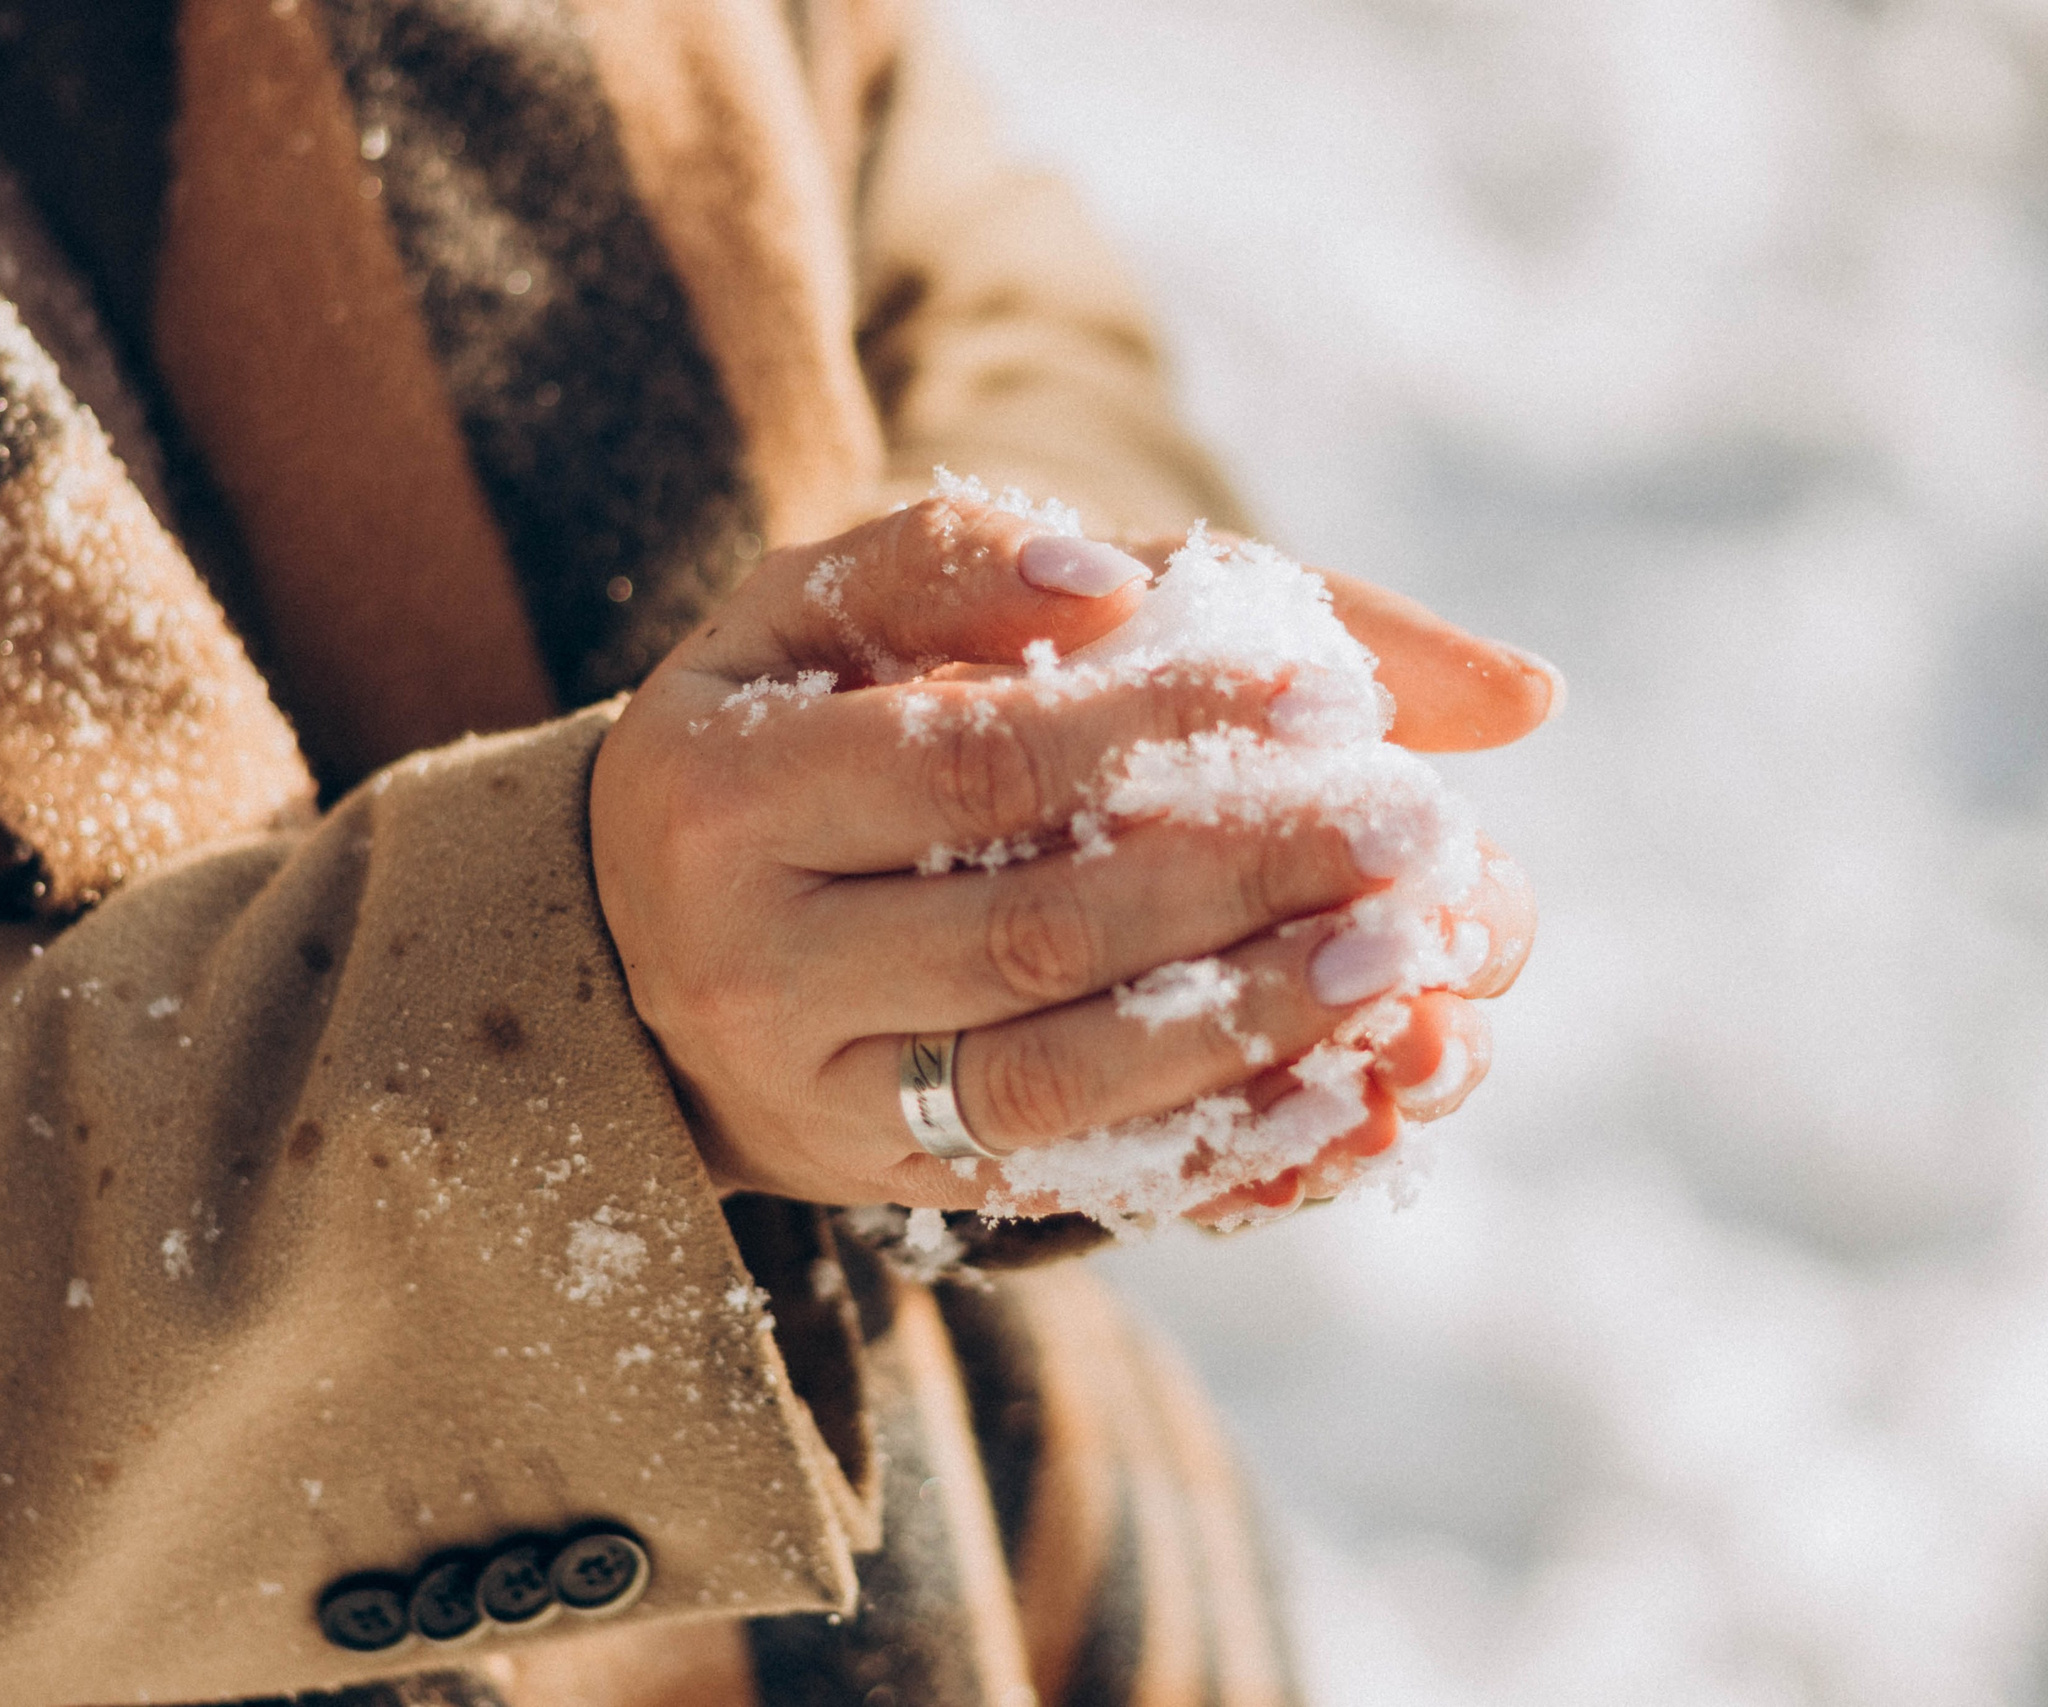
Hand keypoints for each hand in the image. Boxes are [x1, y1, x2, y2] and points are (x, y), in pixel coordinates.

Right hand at [589, 496, 1551, 1212]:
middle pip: (1028, 934)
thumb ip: (968, 562)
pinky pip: (1062, 1183)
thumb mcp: (820, 611)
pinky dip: (1213, 1146)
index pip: (973, 761)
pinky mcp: (884, 1183)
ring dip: (1245, 1030)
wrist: (633, 933)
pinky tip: (1342, 1096)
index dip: (1161, 726)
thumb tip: (1135, 585)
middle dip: (1240, 884)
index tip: (1332, 693)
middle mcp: (754, 965)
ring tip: (1405, 967)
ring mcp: (816, 1099)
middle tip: (1414, 836)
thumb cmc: (768, 728)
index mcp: (731, 793)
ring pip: (1047, 1088)